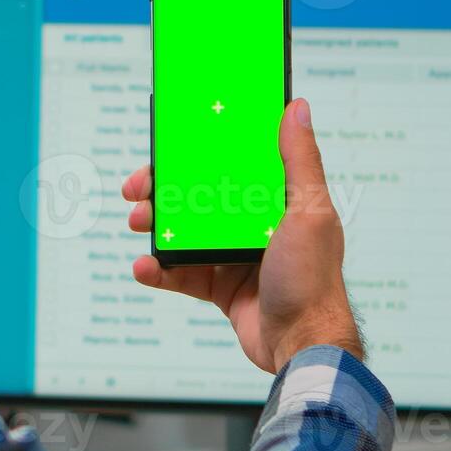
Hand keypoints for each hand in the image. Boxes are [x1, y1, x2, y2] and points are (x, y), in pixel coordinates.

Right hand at [123, 98, 360, 372]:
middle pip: (200, 195)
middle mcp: (255, 224)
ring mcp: (236, 256)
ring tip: (137, 223)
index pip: (233, 164)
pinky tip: (144, 266)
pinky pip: (181, 273)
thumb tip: (298, 106)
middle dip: (164, 189)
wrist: (302, 343)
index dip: (200, 152)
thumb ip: (300, 159)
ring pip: (185, 232)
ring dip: (156, 225)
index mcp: (277, 200)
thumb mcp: (309, 210)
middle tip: (137, 189)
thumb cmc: (313, 278)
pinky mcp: (221, 288)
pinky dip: (159, 269)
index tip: (170, 143)